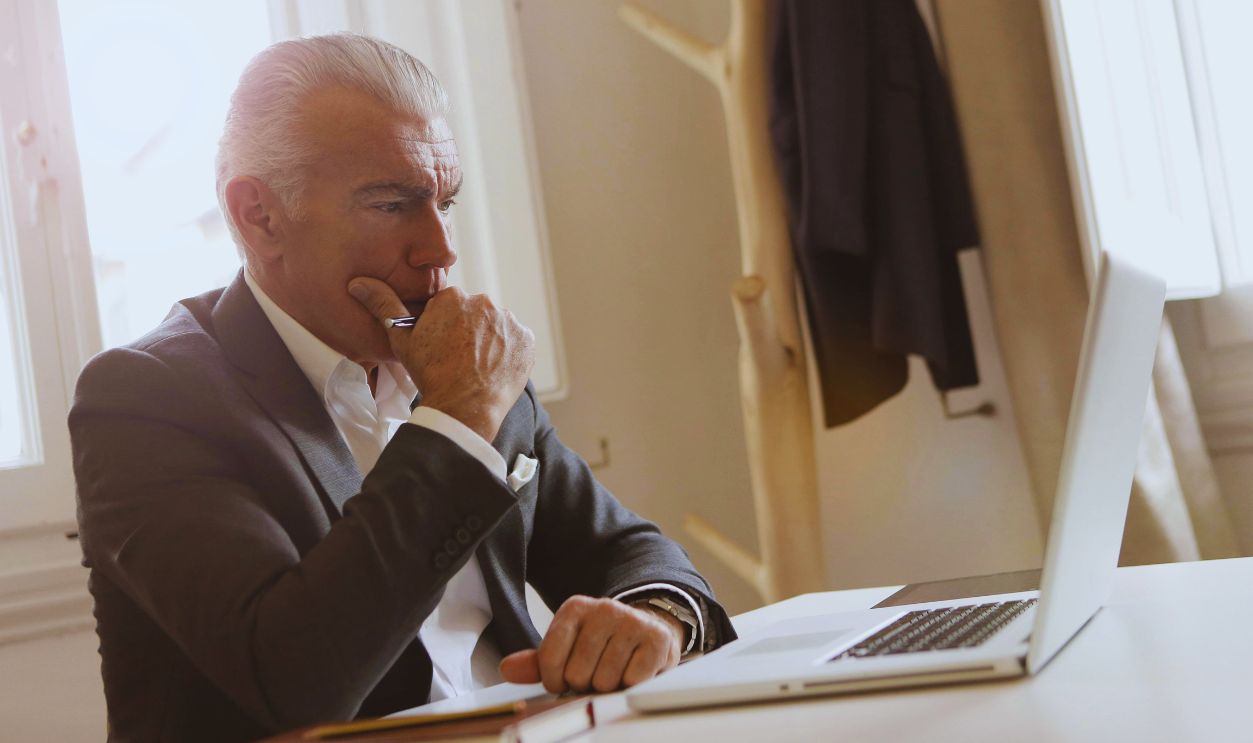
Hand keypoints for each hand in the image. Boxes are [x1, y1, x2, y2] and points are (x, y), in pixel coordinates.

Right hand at [348, 277, 533, 442]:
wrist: (463, 407)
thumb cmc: (430, 374)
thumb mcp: (401, 340)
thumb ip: (383, 305)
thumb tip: (358, 282)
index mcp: (453, 297)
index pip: (450, 307)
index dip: (444, 328)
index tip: (442, 348)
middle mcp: (484, 302)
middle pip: (475, 314)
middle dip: (468, 331)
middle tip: (458, 359)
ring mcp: (509, 321)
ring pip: (497, 327)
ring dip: (490, 341)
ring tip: (477, 366)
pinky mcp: (527, 340)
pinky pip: (517, 342)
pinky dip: (509, 352)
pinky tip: (495, 369)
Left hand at [498, 596, 683, 693]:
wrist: (647, 629)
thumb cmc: (601, 644)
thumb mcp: (567, 648)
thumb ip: (537, 661)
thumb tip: (507, 669)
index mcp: (574, 608)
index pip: (549, 659)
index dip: (555, 680)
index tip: (564, 678)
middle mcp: (604, 608)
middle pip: (578, 673)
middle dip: (585, 683)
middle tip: (596, 671)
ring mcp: (632, 621)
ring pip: (606, 680)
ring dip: (609, 686)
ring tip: (615, 671)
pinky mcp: (656, 639)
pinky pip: (633, 680)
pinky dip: (631, 684)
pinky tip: (633, 669)